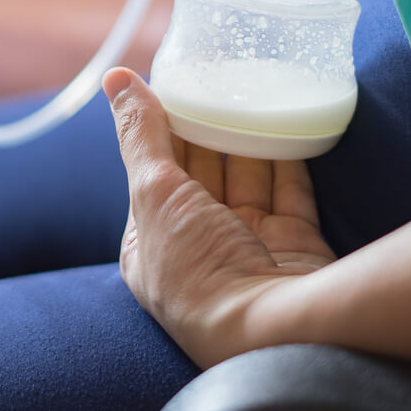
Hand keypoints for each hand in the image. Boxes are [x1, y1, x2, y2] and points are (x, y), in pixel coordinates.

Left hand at [103, 67, 334, 367]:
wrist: (275, 333)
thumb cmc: (200, 271)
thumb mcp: (153, 193)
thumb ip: (138, 134)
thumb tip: (115, 77)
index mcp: (151, 246)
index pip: (153, 173)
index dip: (161, 129)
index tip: (176, 83)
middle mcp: (198, 249)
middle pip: (202, 173)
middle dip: (208, 129)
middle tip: (219, 76)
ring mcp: (248, 249)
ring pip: (247, 178)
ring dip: (248, 138)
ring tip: (253, 88)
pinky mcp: (294, 246)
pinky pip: (291, 190)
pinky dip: (290, 157)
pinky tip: (288, 121)